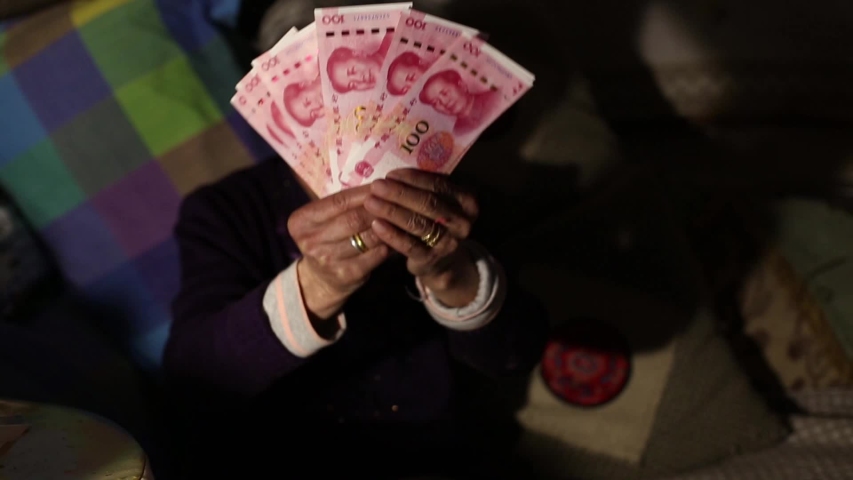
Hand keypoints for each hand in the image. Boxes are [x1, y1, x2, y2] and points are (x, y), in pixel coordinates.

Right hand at [288, 186, 388, 320]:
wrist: (320, 280)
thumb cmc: (327, 240)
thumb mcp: (324, 220)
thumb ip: (344, 205)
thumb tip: (379, 187)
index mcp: (301, 221)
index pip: (339, 201)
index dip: (364, 193)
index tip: (383, 186)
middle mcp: (310, 240)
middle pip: (354, 218)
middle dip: (378, 208)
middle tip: (396, 201)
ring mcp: (327, 259)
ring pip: (367, 236)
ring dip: (387, 226)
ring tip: (399, 217)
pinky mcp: (346, 274)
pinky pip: (375, 254)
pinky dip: (388, 244)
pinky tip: (396, 237)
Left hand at [364, 169, 479, 307]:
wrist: (442, 261)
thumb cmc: (434, 222)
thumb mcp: (437, 202)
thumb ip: (424, 188)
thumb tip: (393, 175)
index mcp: (466, 201)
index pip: (438, 184)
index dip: (412, 178)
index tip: (389, 174)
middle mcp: (462, 222)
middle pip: (429, 203)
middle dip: (400, 193)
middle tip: (376, 186)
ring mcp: (449, 242)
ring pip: (418, 223)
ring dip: (392, 211)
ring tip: (370, 202)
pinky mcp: (432, 259)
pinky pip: (410, 245)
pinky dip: (392, 234)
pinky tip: (376, 225)